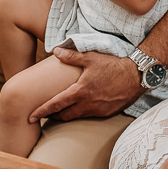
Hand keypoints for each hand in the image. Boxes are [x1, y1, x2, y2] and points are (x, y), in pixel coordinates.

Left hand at [28, 48, 143, 122]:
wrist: (136, 76)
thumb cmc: (113, 65)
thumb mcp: (91, 58)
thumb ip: (71, 56)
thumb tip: (56, 51)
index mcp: (80, 91)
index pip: (56, 105)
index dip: (42, 111)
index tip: (31, 117)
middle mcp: (87, 104)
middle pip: (64, 115)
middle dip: (53, 116)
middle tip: (45, 114)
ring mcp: (98, 110)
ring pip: (76, 117)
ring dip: (67, 115)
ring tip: (60, 111)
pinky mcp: (107, 113)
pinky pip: (90, 116)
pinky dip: (81, 113)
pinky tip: (81, 107)